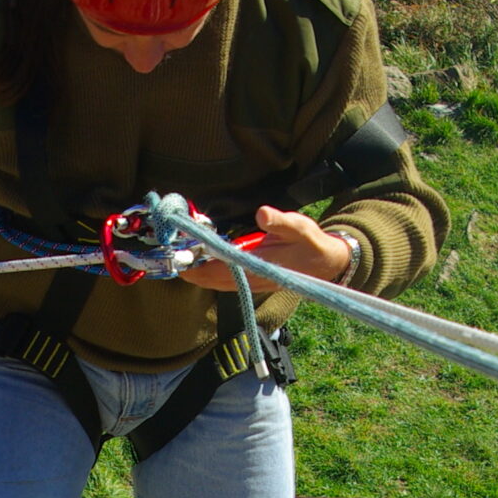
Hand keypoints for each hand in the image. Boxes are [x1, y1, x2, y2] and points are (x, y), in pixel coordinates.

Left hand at [180, 204, 349, 294]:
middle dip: (192, 271)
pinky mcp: (252, 281)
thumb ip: (280, 221)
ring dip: (198, 274)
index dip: (200, 265)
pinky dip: (209, 275)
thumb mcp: (300, 226)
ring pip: (217, 283)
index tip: (181, 258)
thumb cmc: (311, 243)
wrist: (326, 264)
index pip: (222, 268)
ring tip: (179, 262)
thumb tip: (261, 213)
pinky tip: (199, 266)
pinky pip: (225, 282)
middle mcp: (252, 278)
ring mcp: (251, 282)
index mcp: (260, 265)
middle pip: (213, 280)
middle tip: (171, 259)